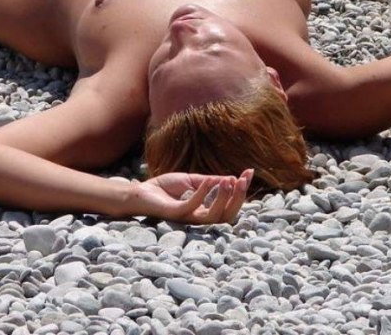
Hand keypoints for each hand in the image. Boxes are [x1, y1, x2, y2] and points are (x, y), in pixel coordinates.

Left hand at [133, 170, 252, 223]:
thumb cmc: (165, 188)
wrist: (141, 191)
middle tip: (242, 180)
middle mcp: (199, 217)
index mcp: (205, 210)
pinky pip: (192, 207)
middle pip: (227, 216)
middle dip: (238, 198)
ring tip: (228, 181)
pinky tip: (208, 180)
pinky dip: (202, 194)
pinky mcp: (174, 214)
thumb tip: (232, 179)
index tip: (249, 172)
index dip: (242, 191)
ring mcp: (187, 217)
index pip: (230, 206)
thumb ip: (210, 182)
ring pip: (213, 216)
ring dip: (223, 198)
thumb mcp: (192, 181)